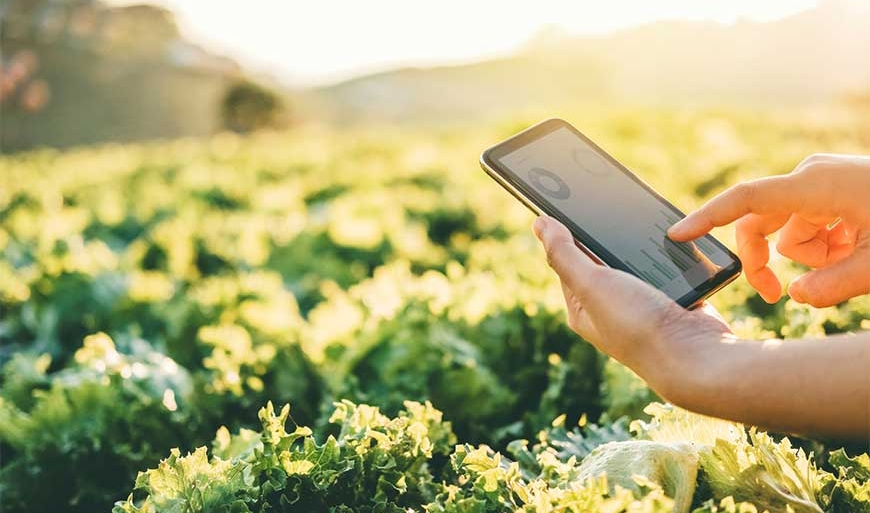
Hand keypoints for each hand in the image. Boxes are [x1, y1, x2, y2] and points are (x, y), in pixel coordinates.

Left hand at [532, 215, 730, 396]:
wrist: (696, 356)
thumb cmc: (638, 325)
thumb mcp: (591, 284)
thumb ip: (564, 253)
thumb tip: (539, 224)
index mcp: (582, 308)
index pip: (567, 262)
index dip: (567, 232)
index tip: (569, 200)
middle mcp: (609, 308)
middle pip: (602, 259)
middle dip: (606, 234)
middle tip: (606, 202)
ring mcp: (642, 304)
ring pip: (635, 261)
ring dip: (638, 244)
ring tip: (638, 217)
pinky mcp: (671, 299)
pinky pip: (665, 267)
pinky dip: (666, 254)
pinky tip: (669, 237)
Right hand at [668, 154, 869, 306]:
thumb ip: (831, 288)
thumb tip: (794, 296)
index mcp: (816, 186)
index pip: (746, 201)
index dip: (707, 219)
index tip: (676, 236)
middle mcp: (811, 177)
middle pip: (761, 224)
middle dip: (768, 261)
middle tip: (777, 297)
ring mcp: (823, 181)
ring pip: (790, 231)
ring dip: (813, 256)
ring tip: (855, 261)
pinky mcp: (833, 189)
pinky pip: (811, 225)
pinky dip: (827, 246)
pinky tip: (858, 247)